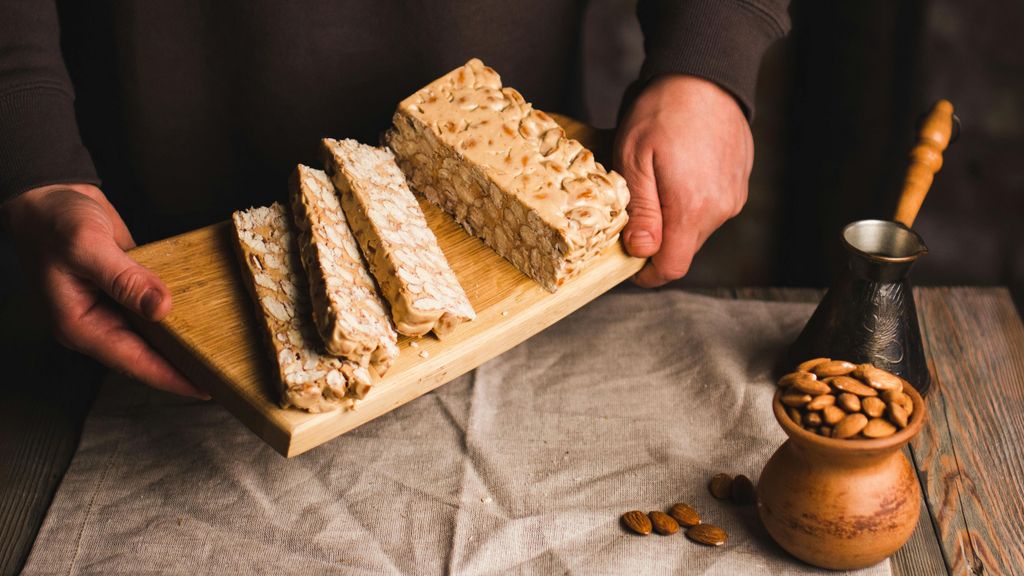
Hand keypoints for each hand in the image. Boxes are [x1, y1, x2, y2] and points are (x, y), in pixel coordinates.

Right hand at [1, 184, 207, 397]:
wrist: (49, 195)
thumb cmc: (54, 221)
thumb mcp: (87, 246)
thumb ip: (124, 279)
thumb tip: (161, 309)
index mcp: (80, 324)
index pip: (133, 362)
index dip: (171, 377)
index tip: (207, 388)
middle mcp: (98, 322)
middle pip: (147, 355)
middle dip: (184, 366)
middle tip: (227, 374)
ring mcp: (112, 308)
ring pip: (155, 335)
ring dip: (186, 341)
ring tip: (224, 351)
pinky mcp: (126, 290)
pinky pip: (156, 310)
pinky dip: (179, 314)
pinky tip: (207, 315)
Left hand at [614, 74, 753, 286]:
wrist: (705, 74)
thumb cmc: (663, 111)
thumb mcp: (635, 159)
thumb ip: (641, 211)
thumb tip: (642, 252)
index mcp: (693, 208)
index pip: (672, 267)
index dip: (646, 272)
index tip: (627, 261)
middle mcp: (721, 209)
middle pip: (683, 249)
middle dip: (656, 240)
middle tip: (633, 210)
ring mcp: (734, 196)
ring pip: (697, 228)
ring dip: (674, 218)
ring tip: (656, 182)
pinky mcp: (739, 183)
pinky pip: (711, 207)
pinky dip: (691, 200)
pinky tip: (678, 171)